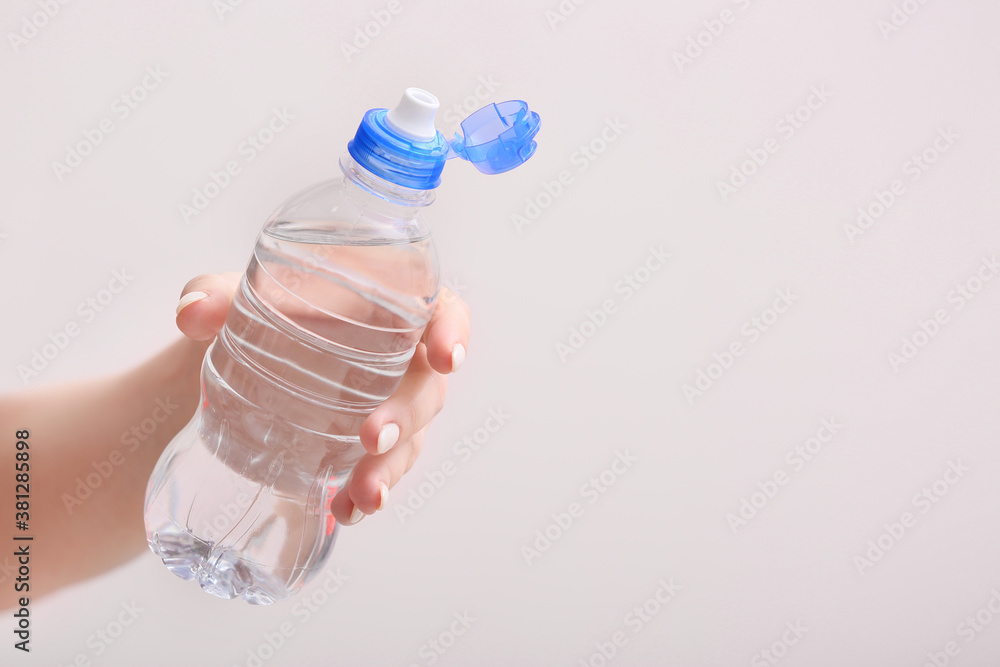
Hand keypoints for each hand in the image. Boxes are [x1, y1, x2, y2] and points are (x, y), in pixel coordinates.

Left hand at [174, 273, 469, 525]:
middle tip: (370, 437)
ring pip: (410, 439)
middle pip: (426, 386)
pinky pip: (381, 471)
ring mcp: (386, 406)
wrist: (228, 367)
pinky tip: (345, 511)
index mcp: (386, 305)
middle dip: (407, 416)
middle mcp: (397, 358)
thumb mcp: (234, 296)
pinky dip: (366, 494)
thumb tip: (192, 312)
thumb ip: (217, 294)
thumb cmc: (255, 314)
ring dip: (390, 469)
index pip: (441, 309)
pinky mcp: (364, 447)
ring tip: (362, 497)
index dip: (453, 331)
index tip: (446, 357)